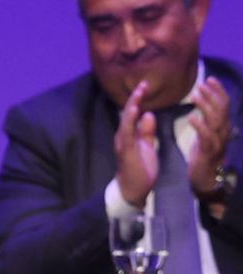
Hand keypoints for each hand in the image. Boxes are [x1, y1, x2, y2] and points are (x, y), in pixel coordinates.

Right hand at [113, 81, 157, 207]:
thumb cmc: (140, 170)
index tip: (145, 87)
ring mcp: (123, 142)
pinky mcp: (126, 149)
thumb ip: (147, 132)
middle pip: (128, 113)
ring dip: (133, 105)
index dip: (138, 100)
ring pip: (127, 120)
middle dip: (135, 98)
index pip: (134, 114)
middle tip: (143, 84)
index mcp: (129, 134)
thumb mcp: (147, 147)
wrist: (132, 190)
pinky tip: (135, 110)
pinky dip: (130, 120)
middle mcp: (123, 135)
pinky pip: (128, 132)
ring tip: (139, 92)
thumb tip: (149, 114)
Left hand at [188, 77, 233, 194]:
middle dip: (213, 95)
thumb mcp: (206, 133)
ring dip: (206, 106)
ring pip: (216, 121)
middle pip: (222, 110)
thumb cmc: (203, 153)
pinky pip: (206, 137)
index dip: (219, 91)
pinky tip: (192, 117)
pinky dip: (200, 126)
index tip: (209, 79)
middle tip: (201, 84)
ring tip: (195, 95)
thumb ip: (207, 118)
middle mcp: (223, 132)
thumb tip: (205, 100)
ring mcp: (217, 142)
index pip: (225, 105)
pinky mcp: (208, 152)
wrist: (204, 178)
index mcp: (223, 127)